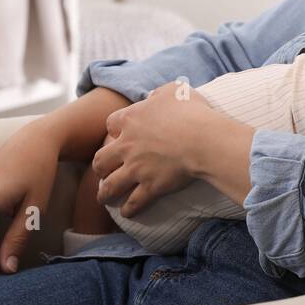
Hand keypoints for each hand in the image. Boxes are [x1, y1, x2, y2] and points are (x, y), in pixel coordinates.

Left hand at [93, 81, 214, 217]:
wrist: (203, 140)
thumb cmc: (192, 112)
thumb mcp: (174, 91)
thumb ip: (159, 93)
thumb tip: (154, 97)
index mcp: (132, 119)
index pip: (111, 123)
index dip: (113, 130)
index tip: (117, 134)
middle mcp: (128, 145)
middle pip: (101, 158)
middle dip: (100, 166)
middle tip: (102, 170)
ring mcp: (136, 168)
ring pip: (110, 185)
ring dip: (105, 193)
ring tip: (104, 198)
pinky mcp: (150, 186)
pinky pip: (133, 202)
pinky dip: (128, 209)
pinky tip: (126, 213)